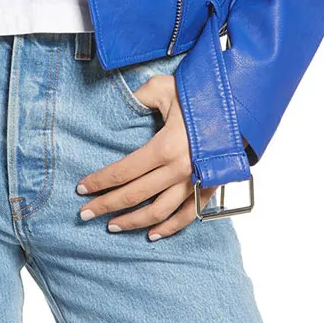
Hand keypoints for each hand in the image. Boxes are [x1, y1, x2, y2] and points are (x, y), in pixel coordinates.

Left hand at [76, 74, 216, 239]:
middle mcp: (180, 169)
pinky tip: (151, 234)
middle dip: (106, 205)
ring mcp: (195, 182)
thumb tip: (122, 104)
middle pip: (134, 195)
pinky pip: (188, 216)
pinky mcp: (209, 187)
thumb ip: (139, 96)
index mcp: (166, 146)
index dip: (100, 182)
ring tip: (112, 225)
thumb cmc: (200, 95)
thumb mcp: (164, 88)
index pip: (123, 171)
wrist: (241, 106)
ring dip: (133, 221)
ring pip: (159, 212)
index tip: (81, 189)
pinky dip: (170, 228)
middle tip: (85, 213)